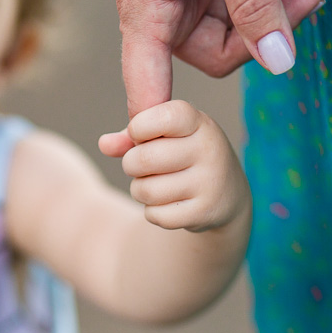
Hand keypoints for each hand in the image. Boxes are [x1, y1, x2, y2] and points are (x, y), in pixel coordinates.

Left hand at [103, 100, 249, 231]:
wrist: (227, 194)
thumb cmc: (183, 154)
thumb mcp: (163, 136)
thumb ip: (131, 136)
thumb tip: (104, 144)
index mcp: (198, 123)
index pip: (162, 117)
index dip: (139, 127)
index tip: (140, 134)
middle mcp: (209, 150)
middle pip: (142, 159)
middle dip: (131, 164)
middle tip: (141, 165)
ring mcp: (210, 182)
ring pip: (145, 190)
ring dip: (140, 190)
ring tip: (155, 184)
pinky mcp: (204, 212)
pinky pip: (155, 215)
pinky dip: (153, 212)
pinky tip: (169, 203)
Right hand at [112, 0, 323, 116]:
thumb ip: (254, 0)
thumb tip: (279, 61)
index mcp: (144, 7)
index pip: (145, 88)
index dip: (153, 129)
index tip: (162, 162)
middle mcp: (152, 7)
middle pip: (209, 54)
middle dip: (260, 32)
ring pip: (224, 24)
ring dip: (263, 0)